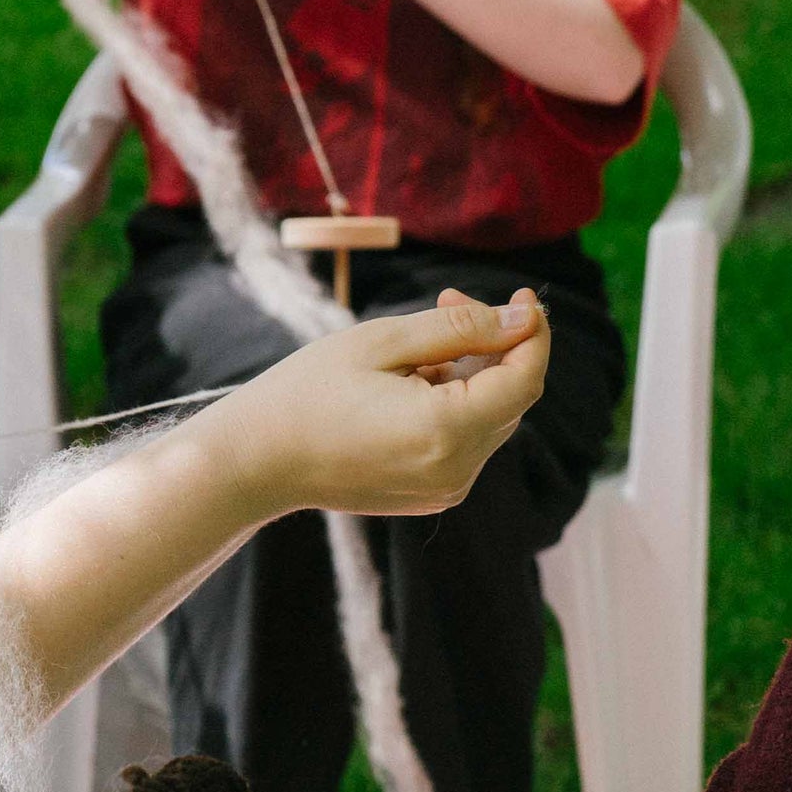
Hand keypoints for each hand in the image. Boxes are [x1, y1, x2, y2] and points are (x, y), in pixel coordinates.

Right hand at [208, 288, 550, 518]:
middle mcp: (456, 472)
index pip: (525, 378)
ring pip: (489, 417)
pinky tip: (412, 381)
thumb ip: (460, 329)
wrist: (257, 460)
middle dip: (494, 345)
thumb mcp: (384, 342)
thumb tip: (522, 321)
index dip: (533, 333)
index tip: (521, 296)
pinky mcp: (432, 495)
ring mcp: (445, 490)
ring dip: (471, 372)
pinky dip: (455, 403)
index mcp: (446, 432)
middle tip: (449, 299)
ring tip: (417, 345)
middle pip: (510, 397)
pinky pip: (465, 440)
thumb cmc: (310, 391)